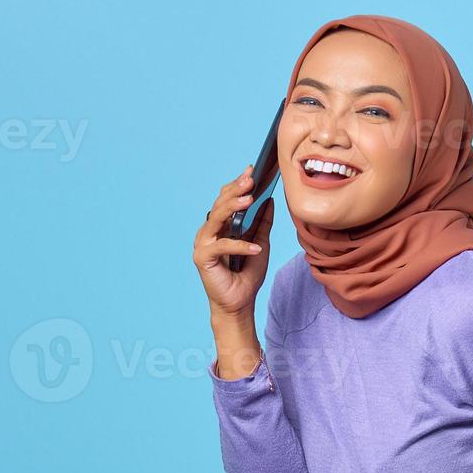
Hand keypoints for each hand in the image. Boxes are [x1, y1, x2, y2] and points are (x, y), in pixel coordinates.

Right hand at [192, 164, 275, 317]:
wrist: (239, 303)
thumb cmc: (246, 274)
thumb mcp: (260, 243)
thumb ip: (262, 223)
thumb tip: (270, 199)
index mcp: (220, 226)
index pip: (226, 199)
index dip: (238, 184)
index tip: (253, 170)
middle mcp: (208, 231)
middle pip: (220, 204)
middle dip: (236, 189)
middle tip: (251, 178)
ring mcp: (202, 243)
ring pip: (216, 218)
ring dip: (232, 207)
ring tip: (250, 199)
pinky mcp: (202, 258)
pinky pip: (221, 246)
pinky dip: (239, 246)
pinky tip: (255, 248)